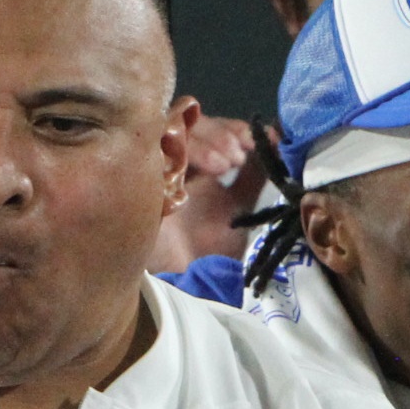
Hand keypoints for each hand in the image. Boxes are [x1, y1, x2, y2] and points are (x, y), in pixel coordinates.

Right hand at [148, 102, 263, 275]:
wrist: (191, 284)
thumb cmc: (213, 250)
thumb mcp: (241, 204)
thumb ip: (254, 172)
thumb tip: (275, 137)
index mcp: (194, 166)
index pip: (208, 128)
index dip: (231, 128)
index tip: (253, 141)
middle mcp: (170, 163)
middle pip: (187, 124)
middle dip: (218, 133)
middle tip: (237, 156)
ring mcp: (150, 171)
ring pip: (167, 131)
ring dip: (201, 142)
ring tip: (224, 165)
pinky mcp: (135, 183)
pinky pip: (146, 153)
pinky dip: (171, 154)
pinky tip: (195, 171)